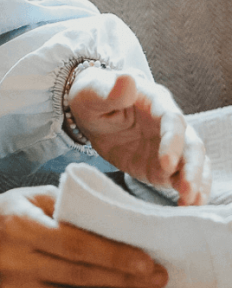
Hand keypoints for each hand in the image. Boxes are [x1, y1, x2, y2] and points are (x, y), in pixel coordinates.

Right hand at [0, 186, 167, 287]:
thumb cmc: (5, 214)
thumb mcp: (33, 196)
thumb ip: (71, 206)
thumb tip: (119, 220)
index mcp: (21, 228)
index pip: (76, 247)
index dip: (115, 257)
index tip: (147, 263)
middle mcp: (16, 265)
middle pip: (81, 279)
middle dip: (125, 282)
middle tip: (158, 281)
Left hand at [68, 68, 211, 205]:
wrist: (89, 113)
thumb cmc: (92, 96)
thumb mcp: (92, 92)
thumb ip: (110, 90)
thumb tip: (127, 80)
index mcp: (155, 100)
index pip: (172, 119)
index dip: (172, 141)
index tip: (166, 163)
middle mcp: (169, 123)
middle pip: (191, 144)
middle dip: (192, 168)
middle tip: (186, 191)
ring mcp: (169, 146)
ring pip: (194, 163)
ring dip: (197, 182)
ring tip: (192, 203)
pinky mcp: (163, 166)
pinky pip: (182, 178)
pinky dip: (189, 192)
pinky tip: (188, 207)